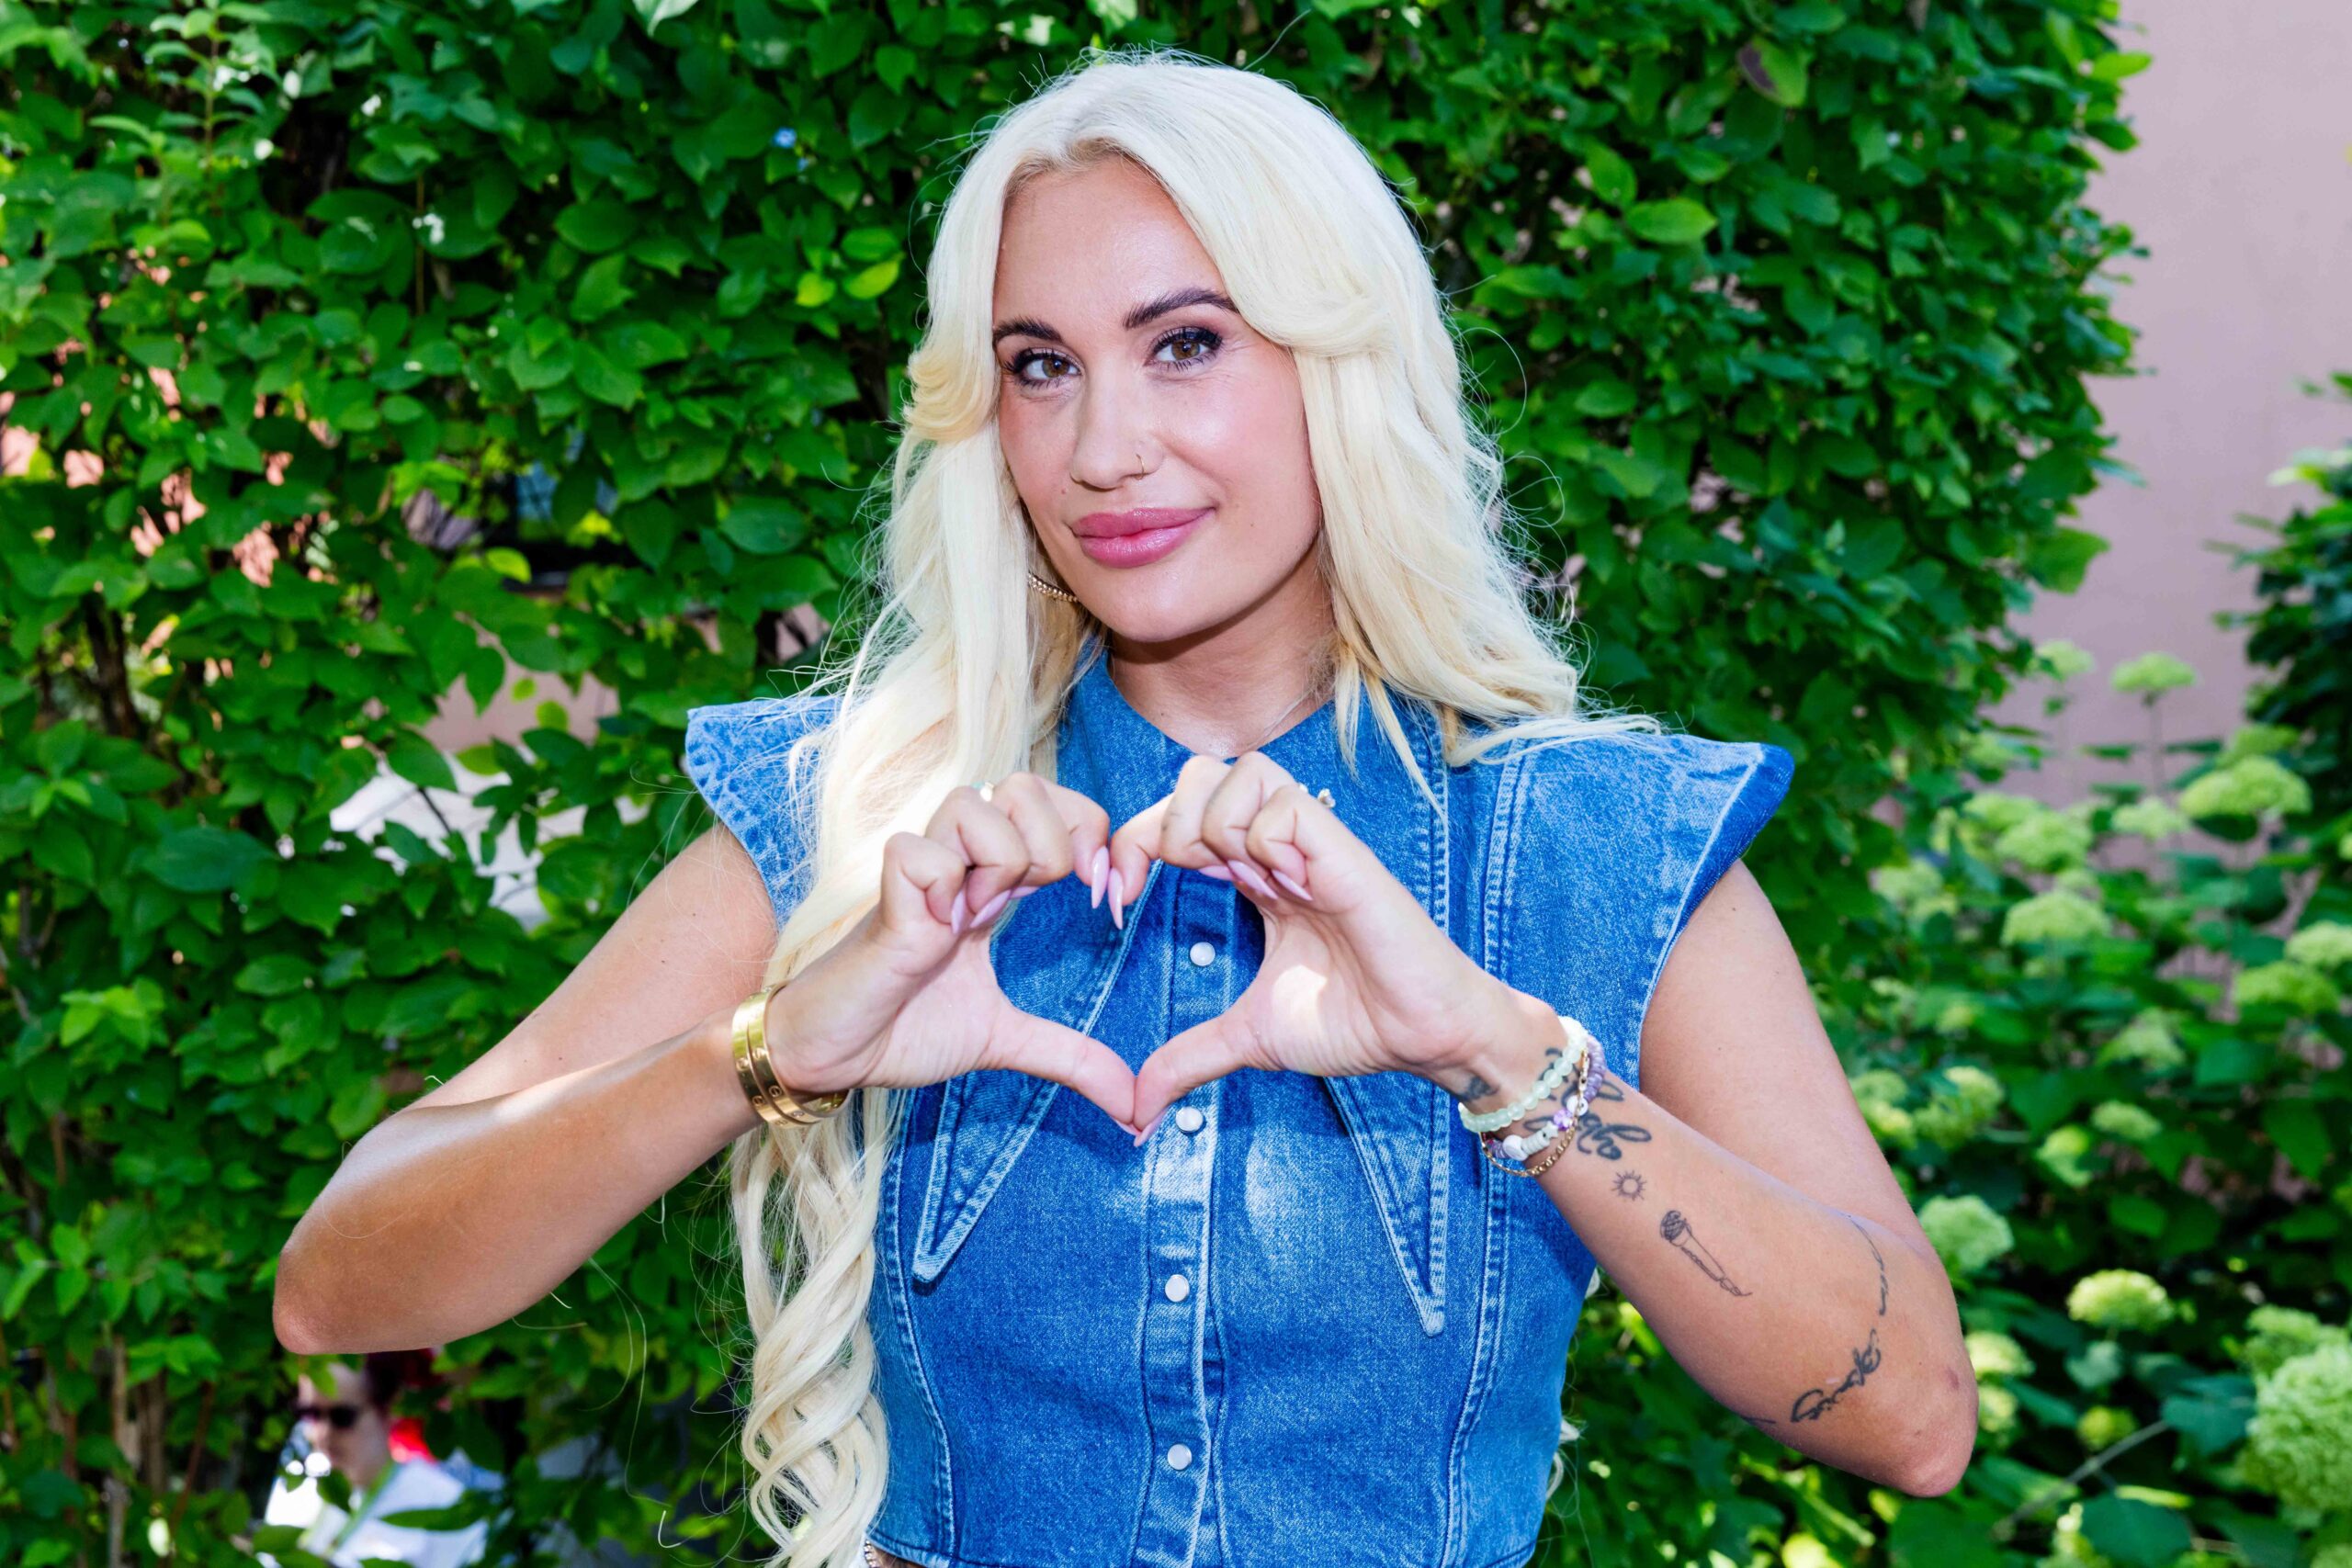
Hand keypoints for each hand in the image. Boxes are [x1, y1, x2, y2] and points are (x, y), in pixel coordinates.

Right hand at [761, 773, 1143, 1134]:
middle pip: (1023, 784)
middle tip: (1032, 903)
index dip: (1089, 832)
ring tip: (975, 919)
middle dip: (1051, 842)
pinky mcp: (885, 899)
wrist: (833, 1057)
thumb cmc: (905, 1030)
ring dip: (995, 863)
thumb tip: (1132, 1105)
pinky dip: (940, 889)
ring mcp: (922, 875)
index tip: (1100, 899)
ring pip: (973, 802)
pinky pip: (917, 851)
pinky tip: (934, 935)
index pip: (1056, 801)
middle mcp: (960, 864)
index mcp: (994, 880)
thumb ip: (1068, 1057)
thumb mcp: (1004, 1040)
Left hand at [1110, 751, 1528, 1141]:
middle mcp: (1277, 850)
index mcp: (1251, 876)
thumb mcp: (1251, 1039)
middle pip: (1200, 772)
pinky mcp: (1343, 853)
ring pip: (1239, 772)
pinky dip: (1267, 843)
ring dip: (1216, 827)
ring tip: (1240, 885)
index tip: (1114, 899)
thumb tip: (1138, 1106)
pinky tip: (1288, 893)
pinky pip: (1283, 806)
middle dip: (1162, 823)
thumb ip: (1192, 1057)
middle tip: (1170, 885)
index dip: (1132, 843)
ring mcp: (1311, 845)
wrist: (1421, 1037)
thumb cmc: (1353, 1022)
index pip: (1175, 817)